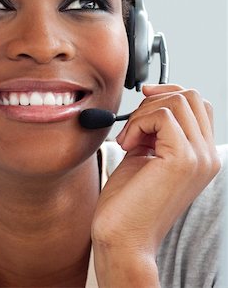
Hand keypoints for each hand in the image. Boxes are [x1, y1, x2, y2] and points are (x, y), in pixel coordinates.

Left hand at [92, 84, 220, 286]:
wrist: (122, 236)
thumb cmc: (128, 200)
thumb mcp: (146, 153)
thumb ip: (156, 128)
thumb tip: (152, 95)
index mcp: (201, 155)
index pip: (198, 104)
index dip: (169, 94)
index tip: (143, 99)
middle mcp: (207, 155)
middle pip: (191, 97)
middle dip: (154, 101)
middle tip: (133, 125)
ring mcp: (199, 157)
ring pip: (178, 101)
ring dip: (143, 113)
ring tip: (129, 139)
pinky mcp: (183, 159)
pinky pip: (164, 116)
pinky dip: (138, 123)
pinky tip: (128, 145)